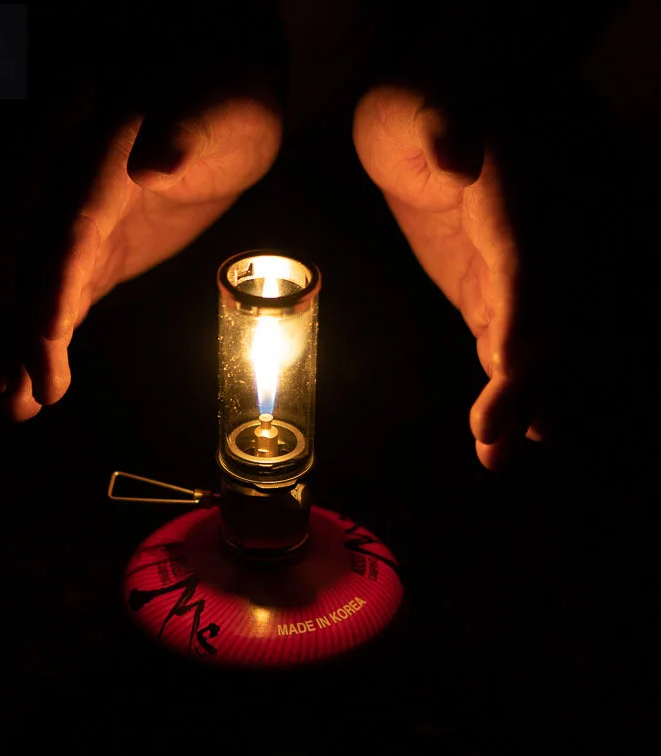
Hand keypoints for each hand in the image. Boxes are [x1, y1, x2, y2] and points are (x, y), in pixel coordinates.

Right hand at [1, 98, 280, 420]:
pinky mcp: (97, 255)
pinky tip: (35, 387)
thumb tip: (154, 162)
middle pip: (46, 265)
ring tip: (15, 405)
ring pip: (45, 290)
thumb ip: (189, 131)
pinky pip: (66, 300)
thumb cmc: (229, 106)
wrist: (223, 114)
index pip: (75, 222)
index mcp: (106, 158)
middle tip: (33, 390)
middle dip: (34, 329)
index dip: (57, 276)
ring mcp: (84, 227)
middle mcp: (79, 194)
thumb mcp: (224, 111)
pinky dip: (48, 342)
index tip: (49, 327)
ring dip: (27, 347)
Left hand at [354, 86, 541, 469]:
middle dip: (529, 378)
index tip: (511, 363)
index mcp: (520, 189)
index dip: (527, 313)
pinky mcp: (496, 291)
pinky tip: (499, 433)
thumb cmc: (414, 100)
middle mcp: (533, 235)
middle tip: (493, 434)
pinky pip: (508, 343)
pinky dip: (506, 387)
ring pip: (536, 339)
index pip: (532, 258)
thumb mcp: (416, 98)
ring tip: (498, 452)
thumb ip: (440, 123)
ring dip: (524, 397)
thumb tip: (460, 151)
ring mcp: (518, 268)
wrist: (419, 114)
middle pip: (545, 314)